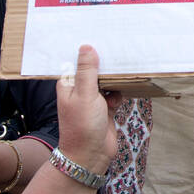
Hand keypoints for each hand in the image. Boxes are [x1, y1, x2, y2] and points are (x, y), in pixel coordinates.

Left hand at [55, 45, 120, 175]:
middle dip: (104, 64)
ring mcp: (93, 100)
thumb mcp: (85, 94)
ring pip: (106, 82)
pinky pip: (114, 94)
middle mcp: (80, 90)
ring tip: (124, 71)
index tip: (100, 37)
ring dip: (115, 80)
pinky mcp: (105, 109)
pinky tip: (121, 96)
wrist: (91, 156)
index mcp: (69, 84)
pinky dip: (119, 94)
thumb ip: (87, 71)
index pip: (77, 61)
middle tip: (118, 50)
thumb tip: (87, 47)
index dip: (87, 51)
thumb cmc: (82, 126)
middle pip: (94, 70)